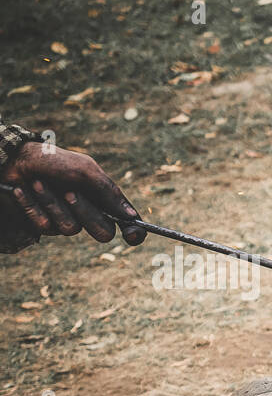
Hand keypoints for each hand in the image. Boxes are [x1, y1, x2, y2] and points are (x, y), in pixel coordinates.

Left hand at [0, 141, 146, 244]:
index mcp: (103, 198)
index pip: (126, 222)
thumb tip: (131, 216)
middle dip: (85, 212)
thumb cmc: (52, 161)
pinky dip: (34, 206)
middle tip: (68, 192)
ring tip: (38, 183)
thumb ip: (109, 192)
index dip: (134, 231)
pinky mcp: (45, 224)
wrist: (13, 160)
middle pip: (103, 232)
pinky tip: (24, 191)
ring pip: (71, 229)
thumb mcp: (84, 171)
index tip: (132, 235)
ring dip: (52, 204)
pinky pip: (46, 226)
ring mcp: (67, 219)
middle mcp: (89, 212)